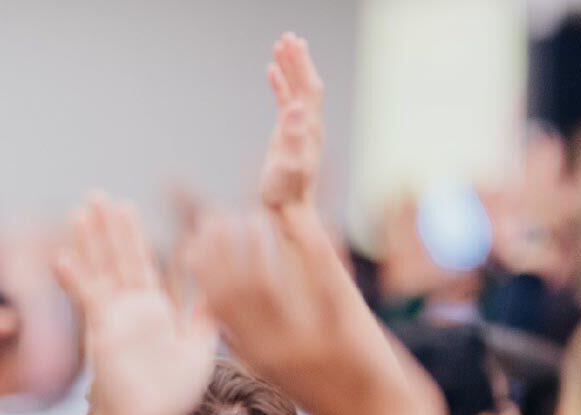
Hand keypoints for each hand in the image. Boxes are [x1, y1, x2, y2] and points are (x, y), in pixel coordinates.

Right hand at [55, 194, 216, 414]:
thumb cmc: (169, 395)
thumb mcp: (199, 349)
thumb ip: (205, 316)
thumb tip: (222, 289)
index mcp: (154, 309)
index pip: (146, 264)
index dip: (139, 237)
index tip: (131, 208)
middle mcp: (130, 308)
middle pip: (120, 258)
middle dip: (110, 227)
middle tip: (100, 196)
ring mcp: (114, 317)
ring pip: (102, 269)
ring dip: (91, 241)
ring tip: (81, 210)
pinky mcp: (102, 329)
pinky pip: (88, 298)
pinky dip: (75, 278)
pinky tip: (61, 257)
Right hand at [184, 212, 450, 414]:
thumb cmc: (334, 394)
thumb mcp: (279, 371)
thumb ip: (249, 341)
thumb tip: (215, 307)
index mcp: (257, 358)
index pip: (215, 305)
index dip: (201, 267)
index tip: (197, 235)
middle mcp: (273, 352)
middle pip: (232, 290)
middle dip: (219, 250)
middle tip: (217, 215)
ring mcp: (307, 345)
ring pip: (266, 284)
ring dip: (256, 245)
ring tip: (256, 215)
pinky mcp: (345, 337)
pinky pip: (324, 285)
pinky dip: (315, 248)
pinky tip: (312, 222)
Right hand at [258, 33, 324, 213]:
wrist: (288, 211)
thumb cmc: (286, 193)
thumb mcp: (288, 166)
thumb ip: (292, 138)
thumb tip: (296, 107)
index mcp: (309, 127)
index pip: (309, 88)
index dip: (302, 65)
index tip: (292, 44)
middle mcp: (308, 124)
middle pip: (306, 83)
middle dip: (298, 59)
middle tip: (287, 36)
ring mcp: (298, 128)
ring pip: (296, 90)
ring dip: (290, 67)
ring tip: (279, 45)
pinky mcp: (287, 134)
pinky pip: (284, 102)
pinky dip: (279, 85)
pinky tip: (271, 73)